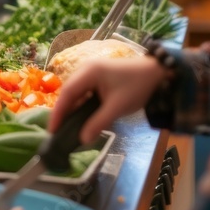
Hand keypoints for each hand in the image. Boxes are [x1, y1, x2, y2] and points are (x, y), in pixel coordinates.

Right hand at [50, 56, 166, 144]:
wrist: (156, 74)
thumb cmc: (137, 87)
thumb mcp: (117, 107)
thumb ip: (99, 122)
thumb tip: (82, 139)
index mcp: (89, 72)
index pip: (67, 93)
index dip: (58, 112)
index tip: (52, 130)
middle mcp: (86, 69)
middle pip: (68, 92)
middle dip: (62, 112)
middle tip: (57, 132)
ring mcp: (91, 72)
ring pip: (75, 93)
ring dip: (71, 109)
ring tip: (65, 128)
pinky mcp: (97, 78)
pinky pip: (83, 92)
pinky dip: (80, 105)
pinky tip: (79, 118)